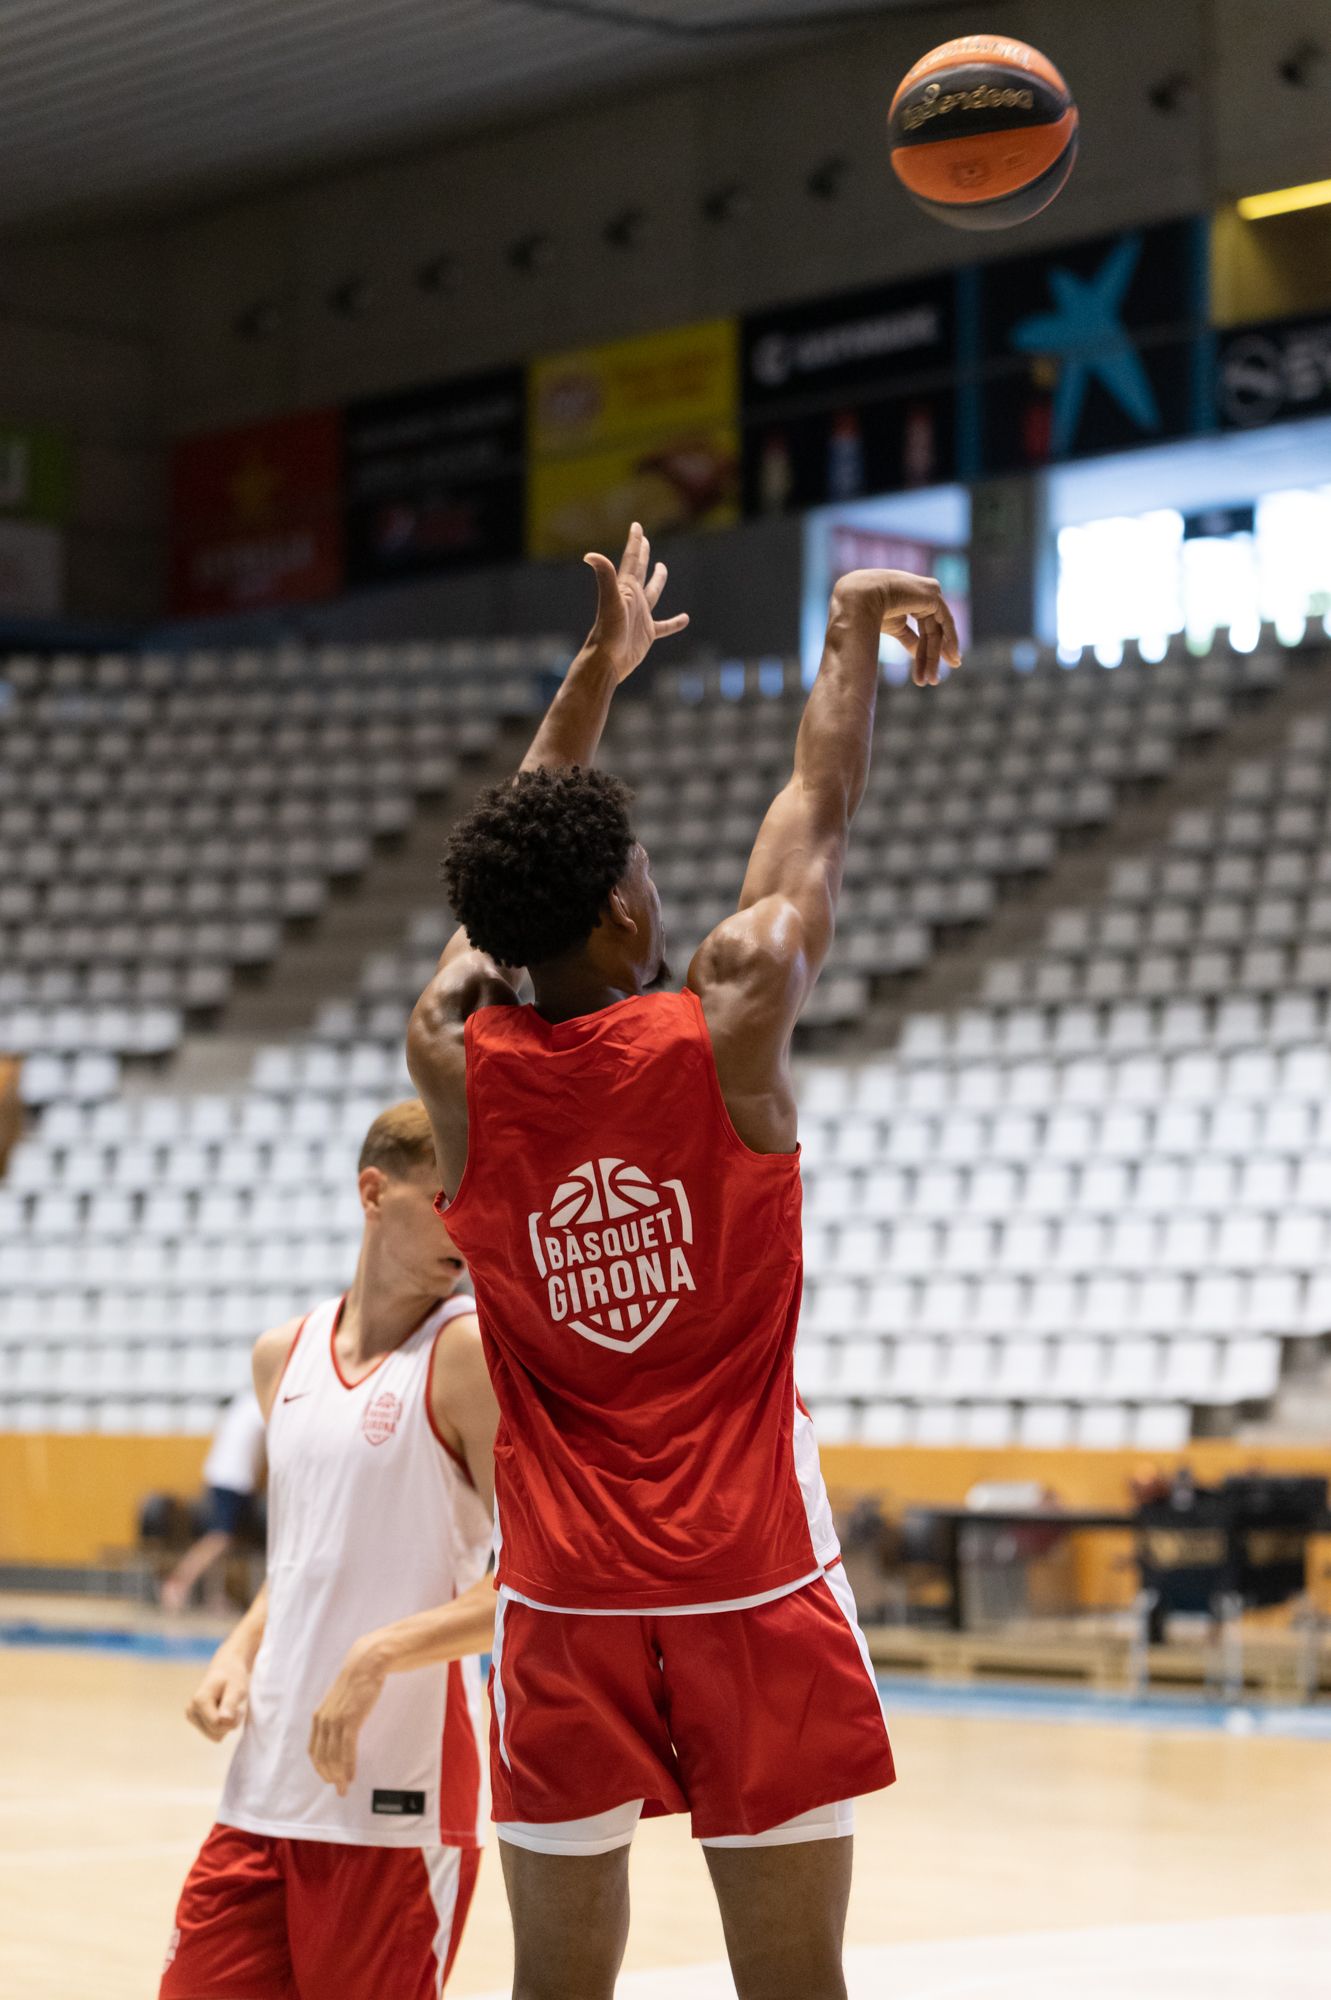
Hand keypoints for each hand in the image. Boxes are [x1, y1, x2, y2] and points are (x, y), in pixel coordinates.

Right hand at [185, 1652, 250, 1741]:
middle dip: (230, 1723)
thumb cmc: (233, 1677)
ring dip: (227, 1725)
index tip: (239, 1706)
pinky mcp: (196, 1721)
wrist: (226, 1669)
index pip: (218, 1725)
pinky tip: (222, 1710)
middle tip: (234, 1704)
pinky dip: (223, 1726)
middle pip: (216, 1734)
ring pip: (216, 1736)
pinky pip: (215, 1735)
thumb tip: (223, 1720)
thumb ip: (230, 1703)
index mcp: (199, 1701)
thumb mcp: (237, 1688)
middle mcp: (191, 1710)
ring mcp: (192, 1717)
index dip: (233, 1720)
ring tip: (228, 1706)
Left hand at [308, 1641, 387, 1796]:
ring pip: (333, 1757)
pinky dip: (348, 1766)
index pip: (314, 1751)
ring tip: (345, 1787)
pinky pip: (347, 1750)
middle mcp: (323, 1720)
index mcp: (319, 1717)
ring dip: (339, 1775)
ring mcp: (336, 1720)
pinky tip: (352, 1776)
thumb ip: (336, 1717)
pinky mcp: (350, 1720)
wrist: (366, 1664)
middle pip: (322, 1757)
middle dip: (329, 1776)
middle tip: (339, 1789)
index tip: (329, 1779)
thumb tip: (339, 1733)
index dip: (320, 1768)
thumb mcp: (340, 1702)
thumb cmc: (356, 1683)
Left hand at [583, 521, 689, 683]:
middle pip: (640, 571)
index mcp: (626, 589)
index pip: (632, 560)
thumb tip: (590, 555)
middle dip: (642, 554)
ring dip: (657, 581)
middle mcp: (632, 599)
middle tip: (644, 540)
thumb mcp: (610, 601)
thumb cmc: (608, 632)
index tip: (636, 526)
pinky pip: (664, 626)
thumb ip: (604, 576)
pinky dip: (674, 623)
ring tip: (662, 568)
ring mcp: (640, 616)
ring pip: (652, 593)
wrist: (607, 661)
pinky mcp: (647, 634)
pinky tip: (685, 619)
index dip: (635, 542)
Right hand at [830, 569, 961, 687]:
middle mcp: (917, 595)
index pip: (920, 630)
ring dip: (935, 656)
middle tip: (933, 681)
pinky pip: (945, 620)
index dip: (923, 652)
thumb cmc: (865, 611)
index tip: (925, 674)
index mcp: (904, 601)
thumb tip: (918, 654)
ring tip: (933, 679)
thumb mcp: (893, 628)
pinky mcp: (932, 593)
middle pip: (929, 632)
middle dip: (931, 658)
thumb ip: (909, 639)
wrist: (861, 596)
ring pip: (936, 629)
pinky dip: (951, 639)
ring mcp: (926, 592)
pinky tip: (951, 657)